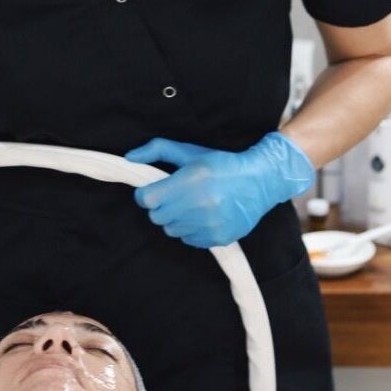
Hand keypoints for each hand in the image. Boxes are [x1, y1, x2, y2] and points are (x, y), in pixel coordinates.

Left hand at [125, 132, 314, 247]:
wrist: (261, 181)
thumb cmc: (221, 164)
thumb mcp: (189, 151)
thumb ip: (157, 150)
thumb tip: (129, 158)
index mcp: (191, 180)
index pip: (147, 200)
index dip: (147, 194)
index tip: (154, 189)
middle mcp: (200, 205)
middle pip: (157, 216)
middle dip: (160, 205)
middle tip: (174, 196)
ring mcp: (210, 224)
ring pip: (170, 230)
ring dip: (174, 218)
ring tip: (190, 205)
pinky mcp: (218, 238)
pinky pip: (188, 240)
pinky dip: (190, 230)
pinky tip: (202, 216)